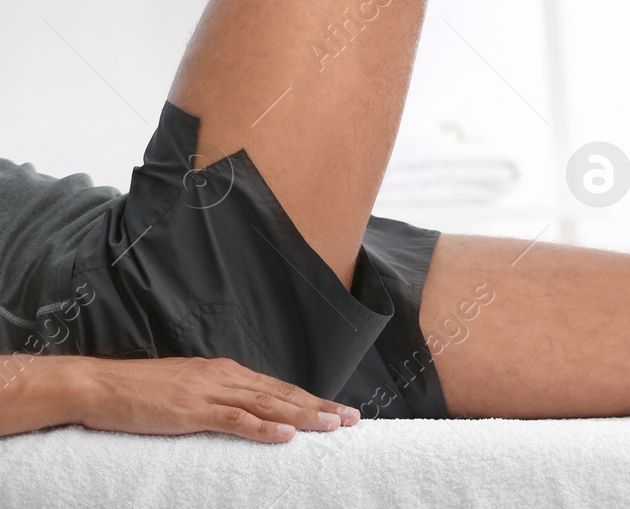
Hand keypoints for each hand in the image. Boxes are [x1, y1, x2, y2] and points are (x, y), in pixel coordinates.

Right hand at [63, 355, 357, 442]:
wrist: (99, 385)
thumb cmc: (138, 391)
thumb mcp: (186, 389)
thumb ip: (215, 396)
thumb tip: (241, 410)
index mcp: (225, 371)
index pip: (277, 387)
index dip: (310, 399)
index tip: (337, 409)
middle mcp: (225, 376)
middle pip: (282, 394)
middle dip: (319, 406)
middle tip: (352, 419)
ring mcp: (209, 392)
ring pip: (268, 405)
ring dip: (303, 416)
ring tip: (332, 426)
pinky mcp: (192, 410)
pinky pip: (235, 419)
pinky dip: (263, 428)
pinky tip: (285, 436)